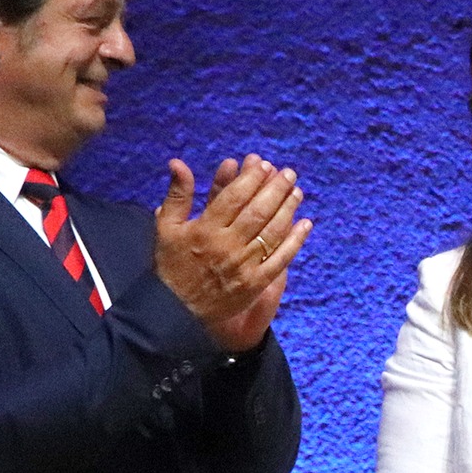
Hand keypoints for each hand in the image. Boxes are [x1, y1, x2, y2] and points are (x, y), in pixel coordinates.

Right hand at [154, 154, 312, 350]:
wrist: (175, 310)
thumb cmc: (171, 265)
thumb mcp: (166, 227)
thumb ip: (178, 194)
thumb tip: (178, 162)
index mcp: (204, 229)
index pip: (233, 197)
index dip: (251, 179)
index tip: (264, 165)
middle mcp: (226, 246)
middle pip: (257, 211)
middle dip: (276, 189)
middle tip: (289, 174)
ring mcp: (243, 266)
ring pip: (271, 232)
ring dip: (288, 210)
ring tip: (297, 192)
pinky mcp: (255, 284)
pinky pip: (280, 259)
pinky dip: (295, 241)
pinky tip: (305, 224)